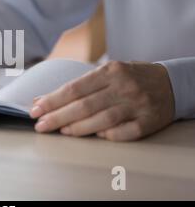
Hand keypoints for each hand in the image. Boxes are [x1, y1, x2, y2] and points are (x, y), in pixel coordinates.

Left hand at [30, 61, 175, 141]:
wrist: (171, 83)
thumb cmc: (130, 78)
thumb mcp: (107, 73)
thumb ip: (78, 86)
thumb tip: (42, 99)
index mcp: (110, 71)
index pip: (74, 88)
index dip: (52, 100)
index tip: (35, 110)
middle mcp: (123, 87)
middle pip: (84, 106)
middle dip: (57, 117)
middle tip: (40, 125)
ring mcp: (137, 105)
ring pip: (101, 120)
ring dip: (77, 128)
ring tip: (60, 131)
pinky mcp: (148, 122)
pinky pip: (123, 133)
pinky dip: (106, 135)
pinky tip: (93, 136)